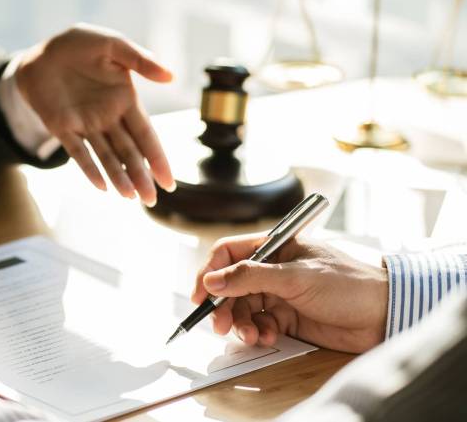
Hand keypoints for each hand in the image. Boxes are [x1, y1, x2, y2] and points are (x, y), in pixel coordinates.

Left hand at [17, 23, 174, 205]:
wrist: (42, 52)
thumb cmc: (79, 45)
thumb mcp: (112, 45)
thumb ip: (140, 60)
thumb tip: (171, 77)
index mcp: (125, 101)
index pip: (146, 134)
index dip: (157, 157)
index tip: (168, 181)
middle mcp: (108, 118)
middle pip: (129, 153)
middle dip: (141, 176)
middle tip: (151, 200)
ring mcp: (86, 125)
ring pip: (106, 157)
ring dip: (118, 177)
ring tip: (130, 197)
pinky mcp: (63, 128)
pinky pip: (78, 152)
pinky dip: (89, 168)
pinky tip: (101, 186)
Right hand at [191, 234, 388, 353]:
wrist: (384, 314)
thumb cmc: (349, 283)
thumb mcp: (295, 276)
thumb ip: (250, 278)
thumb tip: (213, 280)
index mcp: (274, 246)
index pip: (228, 254)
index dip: (210, 272)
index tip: (201, 295)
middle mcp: (272, 268)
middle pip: (231, 285)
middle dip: (223, 305)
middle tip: (220, 324)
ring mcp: (279, 293)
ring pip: (243, 308)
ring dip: (241, 323)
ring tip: (251, 335)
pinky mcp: (287, 317)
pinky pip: (260, 324)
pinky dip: (258, 333)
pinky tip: (267, 338)